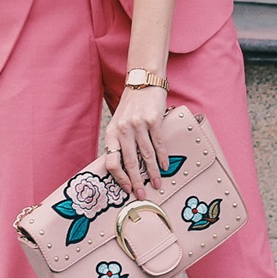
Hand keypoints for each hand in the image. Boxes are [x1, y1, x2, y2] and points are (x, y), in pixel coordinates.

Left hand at [103, 85, 170, 200]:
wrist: (143, 82)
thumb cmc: (131, 106)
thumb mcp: (119, 123)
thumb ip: (120, 142)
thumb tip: (124, 169)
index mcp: (112, 132)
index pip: (111, 162)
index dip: (119, 178)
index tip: (127, 189)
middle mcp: (123, 129)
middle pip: (130, 162)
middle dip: (137, 181)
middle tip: (143, 195)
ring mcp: (138, 124)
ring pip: (146, 156)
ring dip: (153, 173)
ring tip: (157, 184)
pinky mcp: (153, 120)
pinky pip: (158, 144)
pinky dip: (162, 158)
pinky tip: (165, 167)